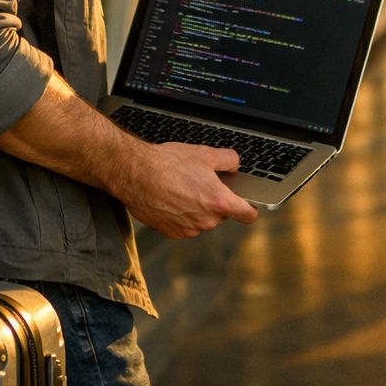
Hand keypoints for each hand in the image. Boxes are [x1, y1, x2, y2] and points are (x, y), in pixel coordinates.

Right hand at [116, 142, 258, 238]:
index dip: (250, 207)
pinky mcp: (172, 233)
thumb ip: (229, 160)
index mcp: (219, 202)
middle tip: (202, 183)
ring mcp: (189, 229)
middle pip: (222, 215)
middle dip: (216, 201)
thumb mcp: (204, 153)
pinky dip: (181, 215)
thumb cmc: (167, 164)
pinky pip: (185, 225)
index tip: (246, 202)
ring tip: (181, 188)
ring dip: (197, 208)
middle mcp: (207, 221)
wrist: (135, 174)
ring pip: (202, 220)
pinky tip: (170, 198)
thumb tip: (235, 164)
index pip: (248, 215)